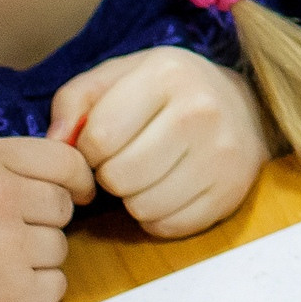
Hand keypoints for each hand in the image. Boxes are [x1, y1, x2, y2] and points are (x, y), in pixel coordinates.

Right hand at [0, 136, 95, 301]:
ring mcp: (11, 249)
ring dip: (36, 257)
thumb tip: (59, 173)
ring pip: (60, 247)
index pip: (64, 159)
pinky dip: (35, 291)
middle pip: (62, 205)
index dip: (76, 178)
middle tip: (2, 235)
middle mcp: (2, 198)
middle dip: (43, 219)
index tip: (77, 191)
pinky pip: (56, 285)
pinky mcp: (15, 296)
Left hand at [50, 47, 270, 240]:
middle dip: (110, 175)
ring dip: (133, 198)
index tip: (101, 144)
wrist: (245, 108)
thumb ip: (75, 100)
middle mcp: (201, 112)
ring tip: (146, 175)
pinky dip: (158, 217)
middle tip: (124, 161)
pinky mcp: (230, 193)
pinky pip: (169, 226)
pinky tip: (166, 191)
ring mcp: (221, 155)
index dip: (87, 150)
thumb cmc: (167, 92)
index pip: (98, 137)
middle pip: (119, 177)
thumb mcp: (119, 76)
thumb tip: (55, 143)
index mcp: (167, 75)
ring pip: (143, 207)